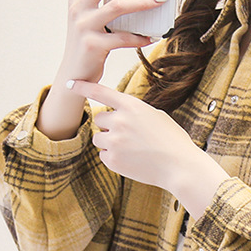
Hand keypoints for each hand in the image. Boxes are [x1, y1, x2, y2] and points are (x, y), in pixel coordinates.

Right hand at [37, 0, 170, 140]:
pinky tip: (153, 35)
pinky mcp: (93, 45)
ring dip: (142, 3)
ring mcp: (84, 26)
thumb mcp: (93, 17)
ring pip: (117, 7)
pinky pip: (122, 38)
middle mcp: (78, 7)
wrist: (74, 75)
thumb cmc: (89, 42)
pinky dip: (139, 37)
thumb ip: (107, 1)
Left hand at [66, 79, 229, 218]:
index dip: (83, 86)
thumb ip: (134, 112)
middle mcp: (120, 121)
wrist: (180, 166)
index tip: (70, 83)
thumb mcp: (156, 116)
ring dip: (110, 143)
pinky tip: (132, 160)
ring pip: (99, 139)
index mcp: (132, 106)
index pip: (100, 92)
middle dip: (109, 127)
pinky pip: (104, 156)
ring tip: (131, 149)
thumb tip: (118, 114)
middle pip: (99, 120)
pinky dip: (115, 158)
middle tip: (128, 136)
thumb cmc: (172, 141)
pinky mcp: (114, 161)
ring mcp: (115, 142)